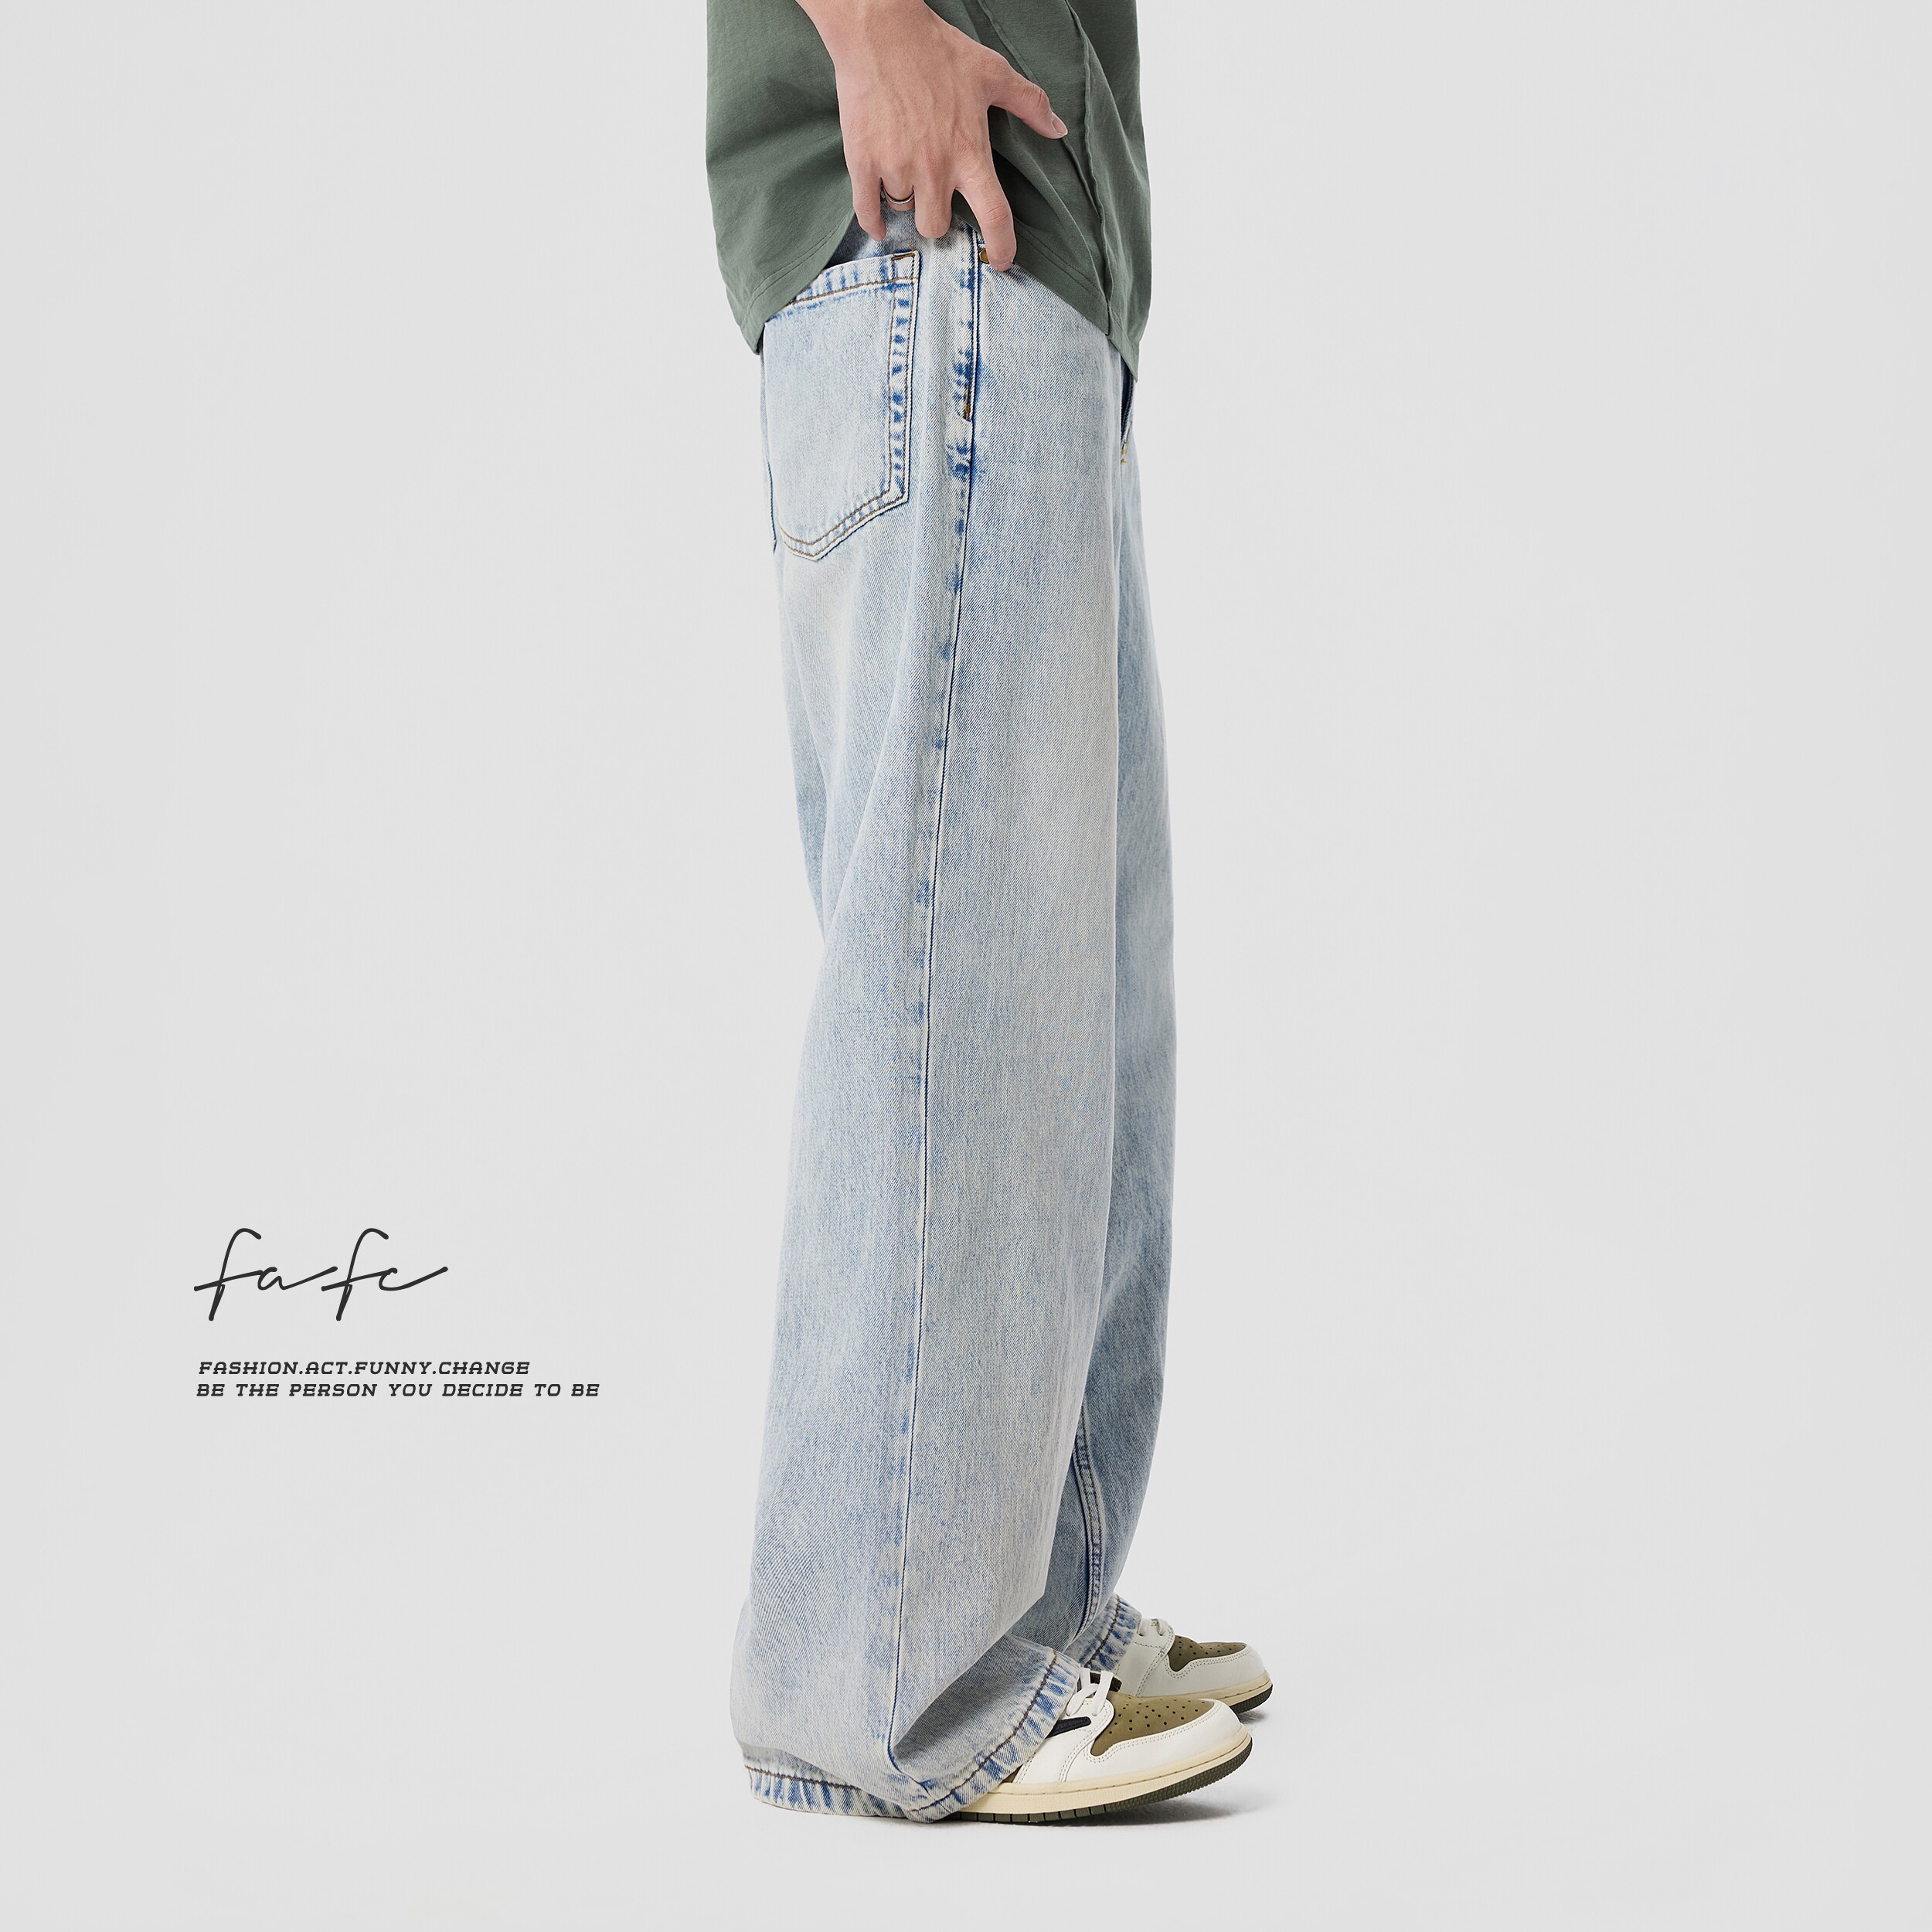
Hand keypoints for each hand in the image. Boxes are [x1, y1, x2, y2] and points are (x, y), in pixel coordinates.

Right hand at [797, 0, 1065, 270]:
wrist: (880, 30)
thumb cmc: (938, 50)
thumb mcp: (992, 72)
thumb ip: (1029, 103)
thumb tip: (1058, 129)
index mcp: (969, 153)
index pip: (994, 216)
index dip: (1002, 246)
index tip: (1003, 262)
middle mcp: (934, 168)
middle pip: (937, 227)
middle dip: (938, 220)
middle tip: (936, 201)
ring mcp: (896, 167)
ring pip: (904, 215)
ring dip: (907, 206)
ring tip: (906, 183)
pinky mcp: (862, 161)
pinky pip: (866, 211)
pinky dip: (872, 221)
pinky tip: (878, 223)